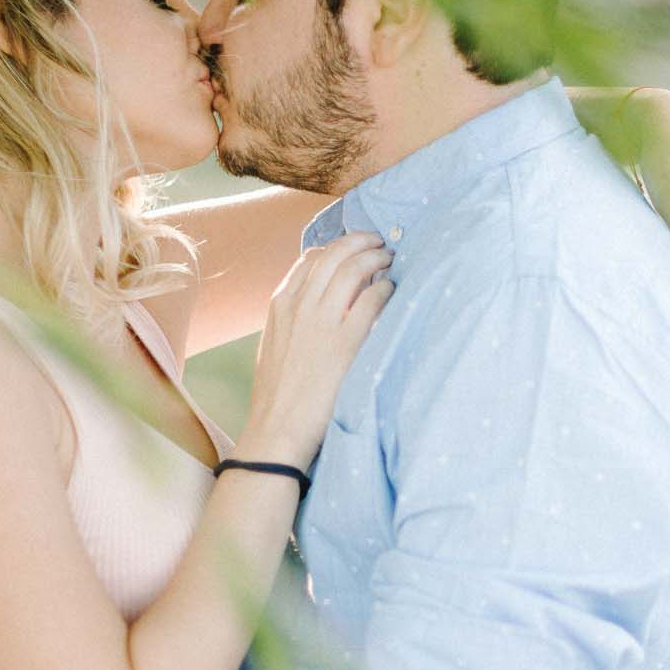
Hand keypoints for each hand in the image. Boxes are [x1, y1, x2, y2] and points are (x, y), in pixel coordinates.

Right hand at [240, 230, 395, 464]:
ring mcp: (322, 322)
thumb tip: (318, 303)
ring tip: (390, 259)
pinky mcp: (346, 343)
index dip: (338, 247)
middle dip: (361, 241)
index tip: (355, 248)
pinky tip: (392, 290)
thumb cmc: (279, 394)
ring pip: (353, 269)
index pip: (312, 258)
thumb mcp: (276, 345)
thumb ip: (294, 319)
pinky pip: (371, 301)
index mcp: (281, 304)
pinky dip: (384, 288)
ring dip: (376, 258)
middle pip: (335, 254)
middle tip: (380, 242)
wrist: (278, 428)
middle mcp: (300, 306)